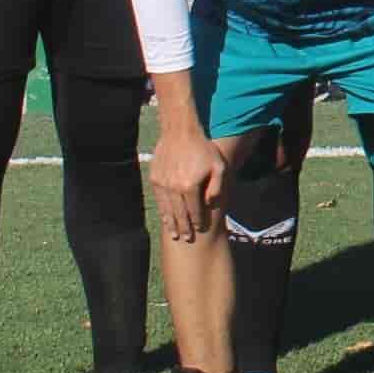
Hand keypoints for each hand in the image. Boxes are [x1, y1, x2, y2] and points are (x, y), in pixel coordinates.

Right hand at [149, 128, 227, 242]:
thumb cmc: (203, 149)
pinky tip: (165, 218)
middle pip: (180, 214)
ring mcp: (162, 185)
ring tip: (174, 235)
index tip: (200, 230)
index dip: (197, 222)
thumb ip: (216, 186)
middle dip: (184, 228)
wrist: (180, 133)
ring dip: (171, 224)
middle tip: (187, 239)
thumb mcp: (218, 166)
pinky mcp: (155, 180)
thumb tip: (210, 203)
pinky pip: (159, 200)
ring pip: (167, 210)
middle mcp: (174, 189)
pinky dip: (162, 211)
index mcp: (190, 186)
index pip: (194, 211)